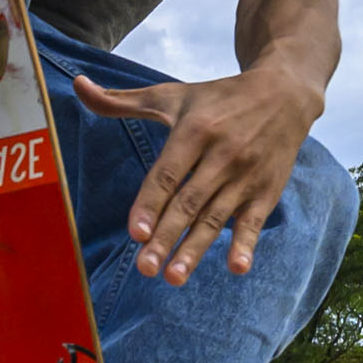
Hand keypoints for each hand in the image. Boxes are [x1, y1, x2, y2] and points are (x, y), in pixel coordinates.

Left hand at [73, 66, 322, 282]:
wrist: (284, 92)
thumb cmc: (219, 97)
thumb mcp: (172, 95)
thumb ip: (122, 100)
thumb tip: (78, 85)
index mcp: (195, 130)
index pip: (167, 173)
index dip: (151, 204)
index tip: (136, 233)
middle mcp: (221, 154)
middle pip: (188, 203)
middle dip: (167, 238)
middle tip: (145, 268)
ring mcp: (245, 175)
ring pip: (215, 218)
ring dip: (195, 250)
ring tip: (174, 277)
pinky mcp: (267, 190)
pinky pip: (255, 221)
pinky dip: (247, 244)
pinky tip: (236, 268)